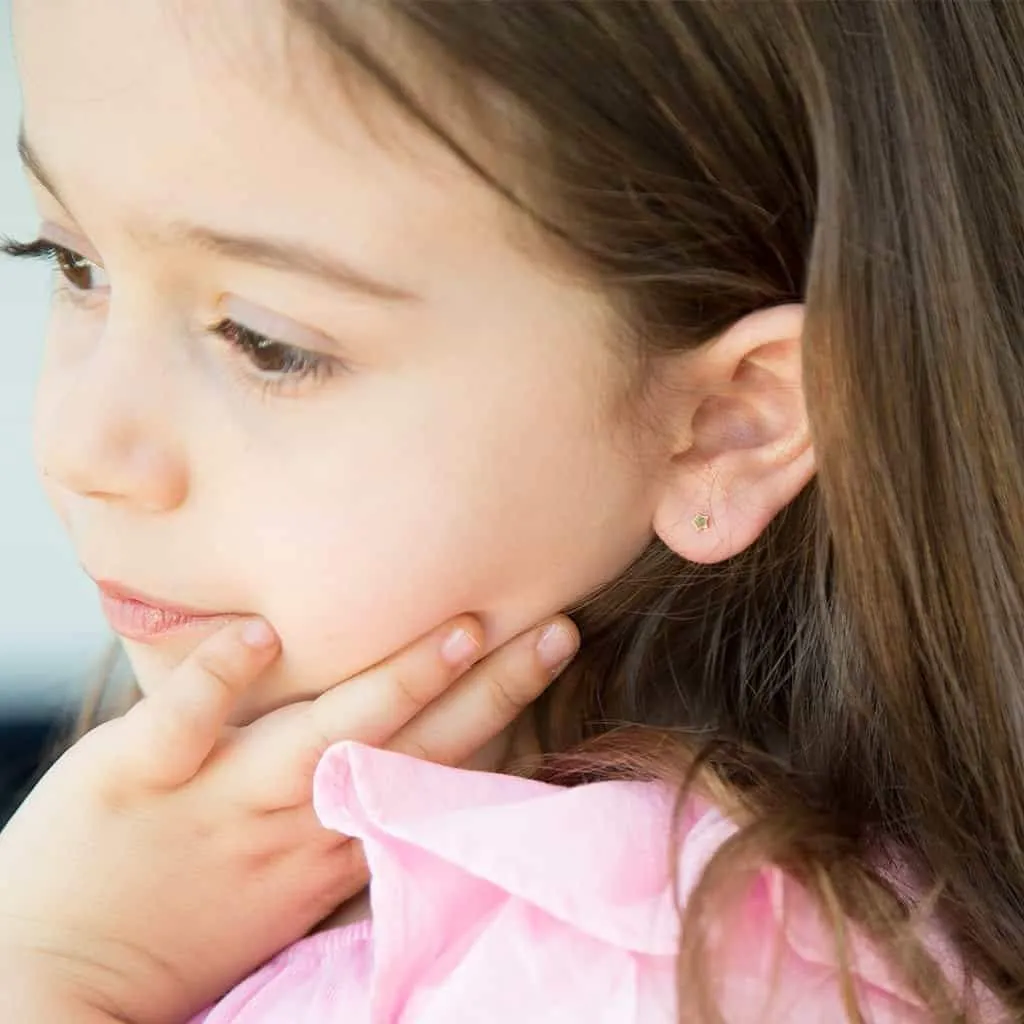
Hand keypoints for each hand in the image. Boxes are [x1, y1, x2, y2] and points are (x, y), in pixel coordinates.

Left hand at [0, 612, 578, 1023]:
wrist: (54, 964)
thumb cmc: (184, 907)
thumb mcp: (288, 873)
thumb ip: (342, 801)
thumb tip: (400, 727)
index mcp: (332, 835)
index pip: (438, 764)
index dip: (502, 704)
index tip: (553, 640)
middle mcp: (295, 816)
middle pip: (408, 746)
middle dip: (488, 690)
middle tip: (553, 630)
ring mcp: (220, 795)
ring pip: (321, 737)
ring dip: (393, 686)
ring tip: (459, 632)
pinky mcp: (137, 774)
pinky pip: (183, 723)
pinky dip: (221, 679)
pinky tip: (264, 633)